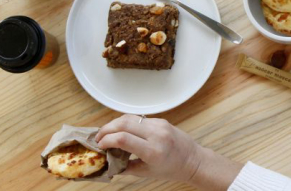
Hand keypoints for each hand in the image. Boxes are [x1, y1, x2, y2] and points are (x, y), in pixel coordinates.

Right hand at [95, 115, 242, 189]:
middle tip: (98, 137)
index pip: (124, 139)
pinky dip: (126, 123)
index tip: (100, 145)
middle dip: (107, 128)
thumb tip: (107, 162)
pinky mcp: (160, 120)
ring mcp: (159, 125)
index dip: (107, 140)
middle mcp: (156, 135)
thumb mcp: (146, 173)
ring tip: (106, 133)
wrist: (192, 160)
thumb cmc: (171, 169)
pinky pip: (139, 118)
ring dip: (114, 123)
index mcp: (153, 151)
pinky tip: (120, 130)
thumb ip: (126, 167)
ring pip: (130, 117)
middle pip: (124, 123)